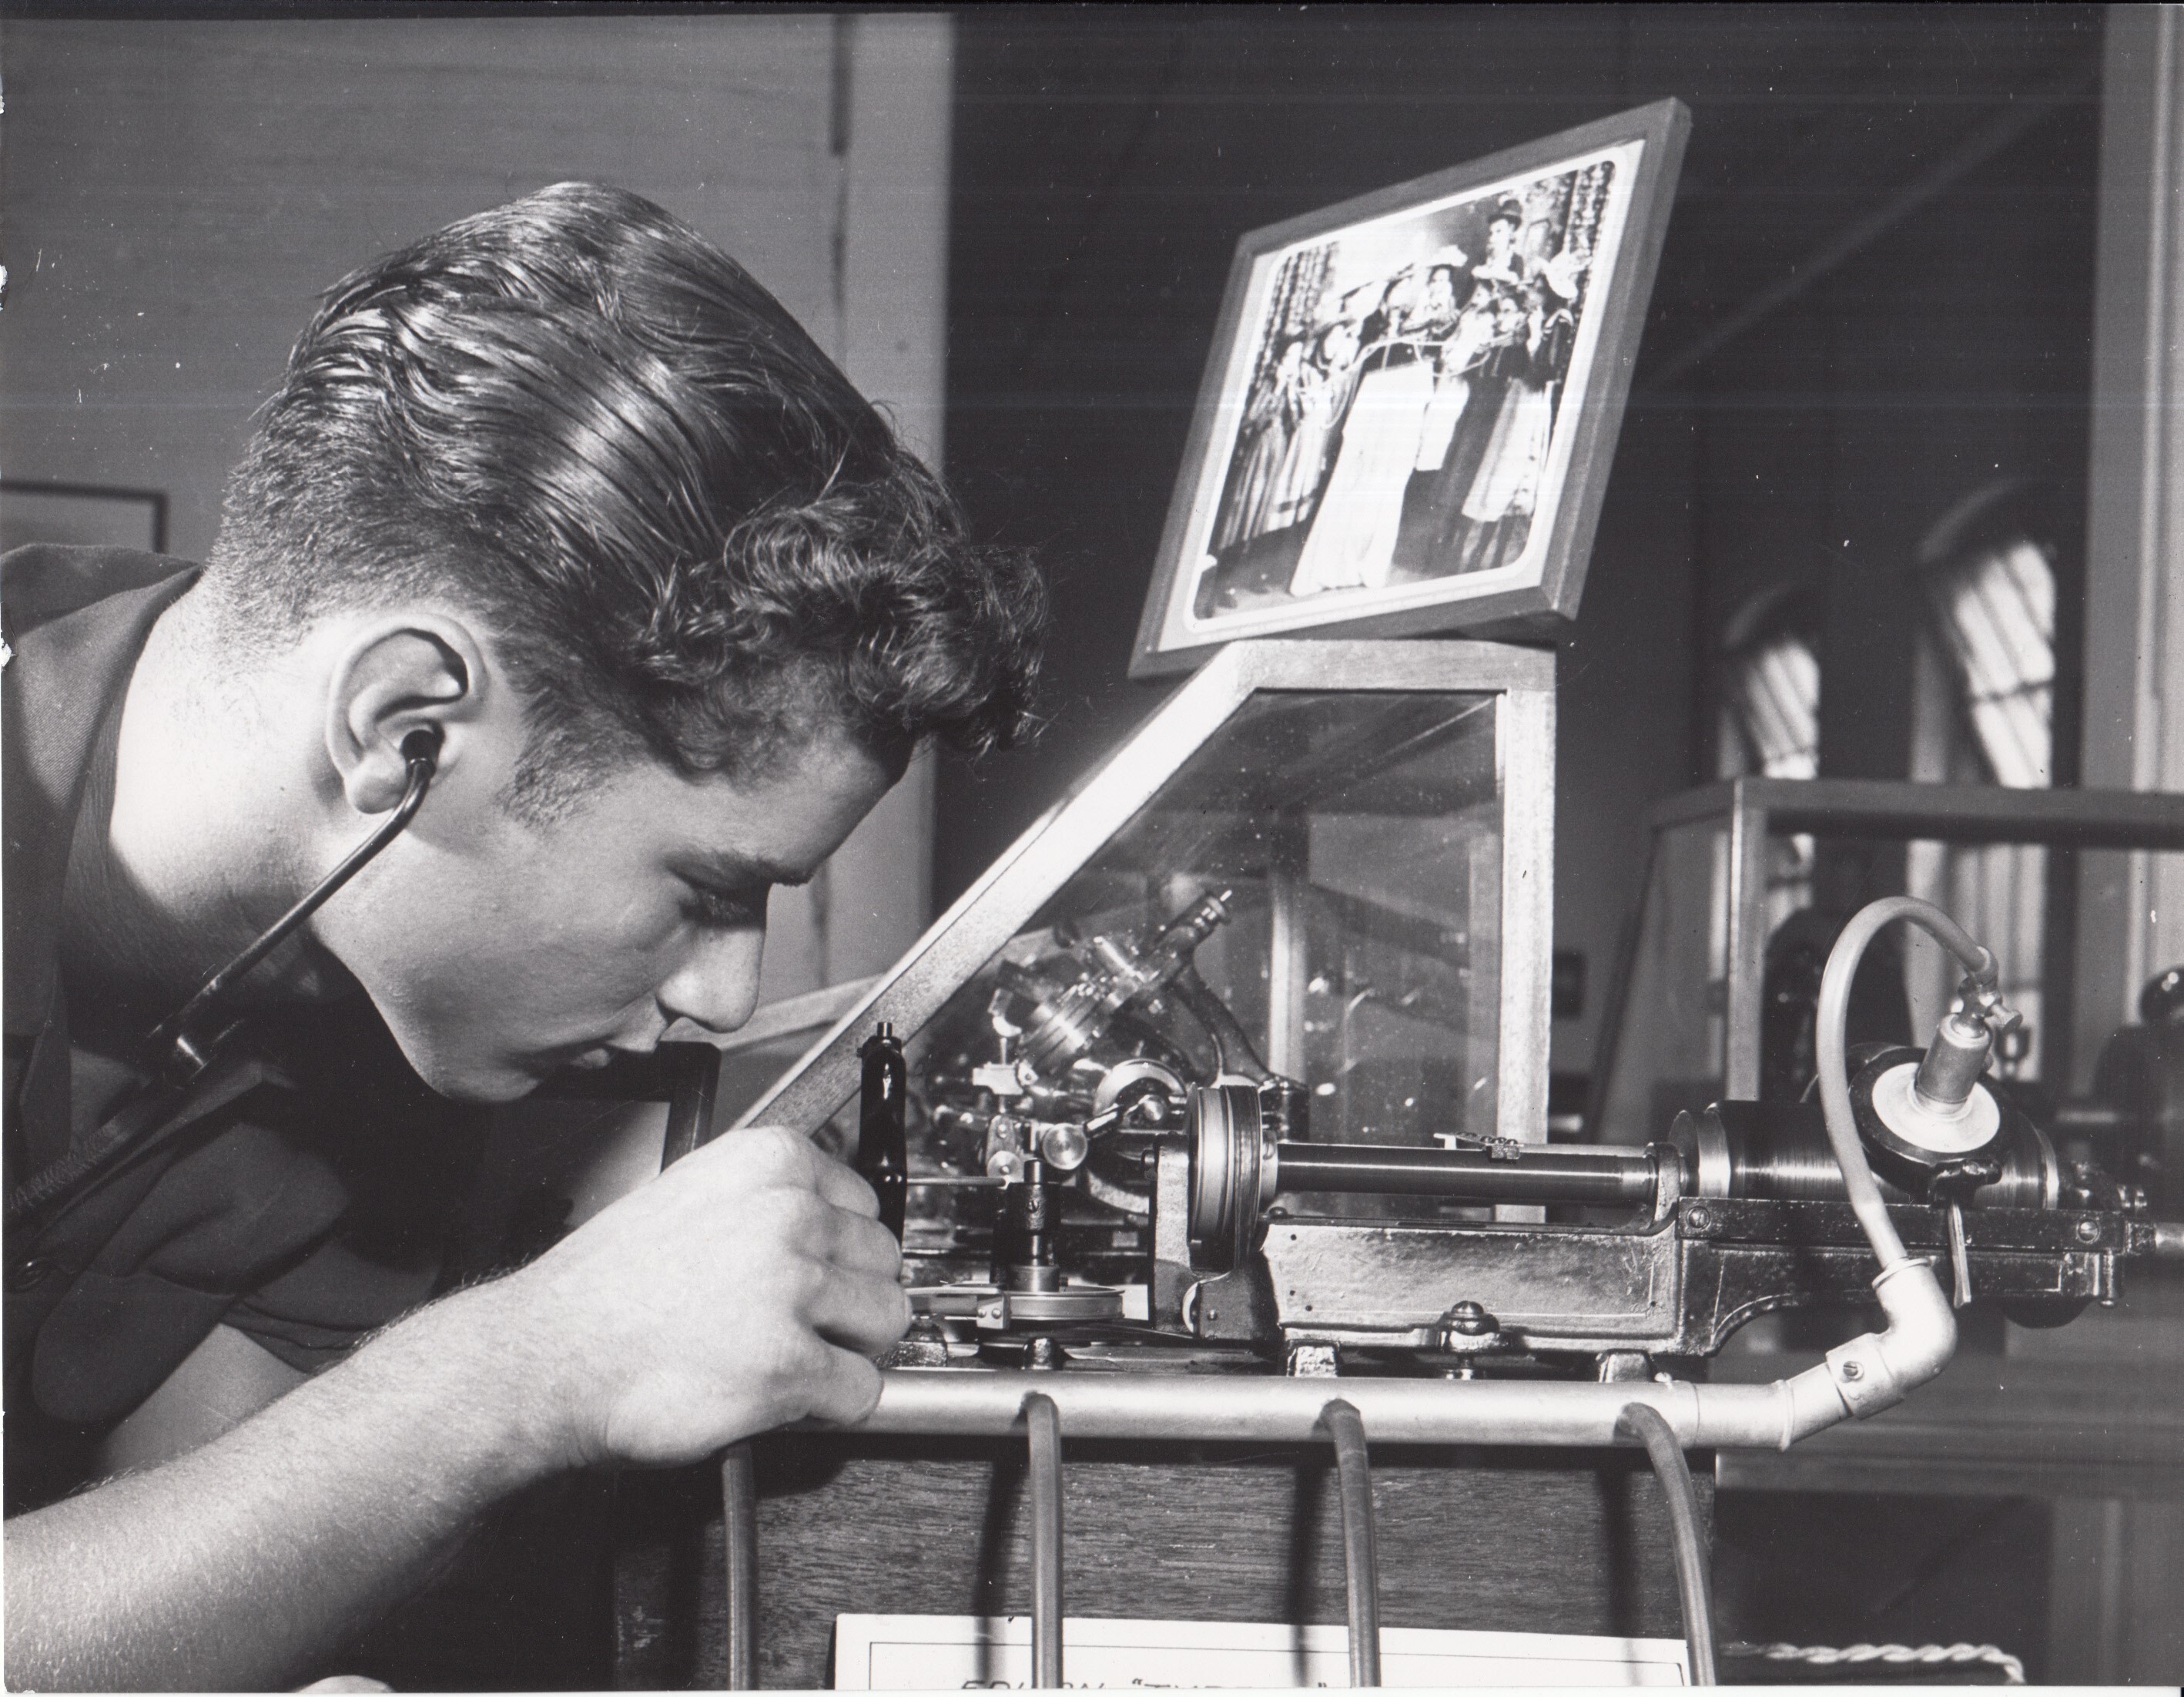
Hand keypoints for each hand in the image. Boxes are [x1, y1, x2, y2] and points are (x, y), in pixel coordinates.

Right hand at [473, 1125, 909, 1469]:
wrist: (544, 1357)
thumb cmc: (604, 1289)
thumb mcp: (691, 1196)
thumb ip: (765, 1200)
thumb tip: (829, 1221)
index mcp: (769, 1162)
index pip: (865, 1204)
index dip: (842, 1253)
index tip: (822, 1276)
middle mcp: (788, 1214)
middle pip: (884, 1263)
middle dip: (852, 1303)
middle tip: (806, 1327)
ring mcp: (791, 1288)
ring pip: (886, 1324)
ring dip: (851, 1352)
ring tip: (797, 1360)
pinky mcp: (788, 1363)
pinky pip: (863, 1393)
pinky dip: (835, 1408)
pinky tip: (789, 1399)